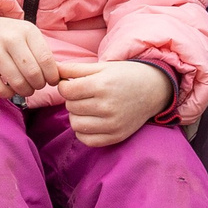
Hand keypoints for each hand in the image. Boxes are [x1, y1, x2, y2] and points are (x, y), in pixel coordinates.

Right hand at [0, 13, 59, 101]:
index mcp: (27, 30)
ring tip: (26, 88)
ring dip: (25, 91)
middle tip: (37, 85)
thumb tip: (59, 77)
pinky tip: (10, 90)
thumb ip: (42, 53)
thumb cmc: (8, 36)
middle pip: (33, 73)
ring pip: (17, 83)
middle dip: (39, 85)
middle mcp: (9, 39)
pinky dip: (8, 94)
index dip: (52, 76)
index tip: (52, 81)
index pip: (46, 60)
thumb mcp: (27, 35)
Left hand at [54, 59, 172, 146]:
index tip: (72, 84)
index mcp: (102, 85)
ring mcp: (112, 124)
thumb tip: (52, 70)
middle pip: (71, 107)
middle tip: (84, 95)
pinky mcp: (116, 136)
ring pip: (76, 124)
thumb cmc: (126, 75)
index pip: (67, 90)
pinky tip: (91, 121)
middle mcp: (107, 106)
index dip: (65, 86)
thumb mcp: (103, 67)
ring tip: (87, 108)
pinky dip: (84, 132)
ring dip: (76, 116)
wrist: (154, 90)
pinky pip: (87, 140)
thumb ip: (75, 68)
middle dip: (72, 100)